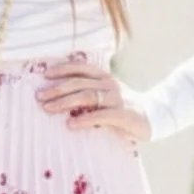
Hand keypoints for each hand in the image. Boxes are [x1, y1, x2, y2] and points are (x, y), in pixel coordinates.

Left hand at [35, 59, 151, 141]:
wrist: (155, 117)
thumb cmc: (123, 107)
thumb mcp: (106, 95)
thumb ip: (88, 92)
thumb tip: (58, 95)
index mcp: (104, 77)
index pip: (81, 68)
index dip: (62, 69)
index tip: (44, 74)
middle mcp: (109, 84)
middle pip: (78, 83)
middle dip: (56, 89)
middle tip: (39, 97)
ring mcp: (117, 98)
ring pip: (86, 96)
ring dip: (64, 102)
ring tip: (48, 108)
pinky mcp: (123, 114)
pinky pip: (101, 115)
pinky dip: (85, 119)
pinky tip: (71, 125)